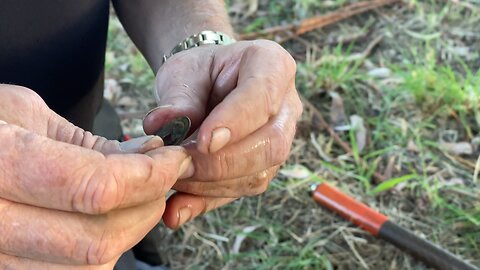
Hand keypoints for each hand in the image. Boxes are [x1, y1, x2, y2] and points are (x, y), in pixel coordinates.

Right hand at [0, 85, 193, 267]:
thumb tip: (147, 155)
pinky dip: (104, 248)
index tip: (175, 157)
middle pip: (99, 238)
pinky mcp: (6, 268)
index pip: (96, 187)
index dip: (150, 174)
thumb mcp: (29, 113)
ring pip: (90, 265)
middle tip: (166, 175)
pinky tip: (110, 218)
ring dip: (132, 230)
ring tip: (141, 195)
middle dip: (149, 205)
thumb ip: (89, 143)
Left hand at [143, 40, 302, 227]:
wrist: (206, 86)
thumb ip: (178, 97)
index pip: (263, 97)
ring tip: (173, 179)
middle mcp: (286, 106)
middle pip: (271, 144)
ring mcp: (280, 140)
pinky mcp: (264, 167)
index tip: (204, 143)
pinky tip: (178, 208)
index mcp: (272, 65)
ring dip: (212, 184)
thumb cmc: (198, 72)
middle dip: (223, 163)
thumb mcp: (183, 72)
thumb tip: (162, 125)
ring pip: (259, 174)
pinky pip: (243, 189)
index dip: (236, 123)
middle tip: (180, 165)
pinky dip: (207, 200)